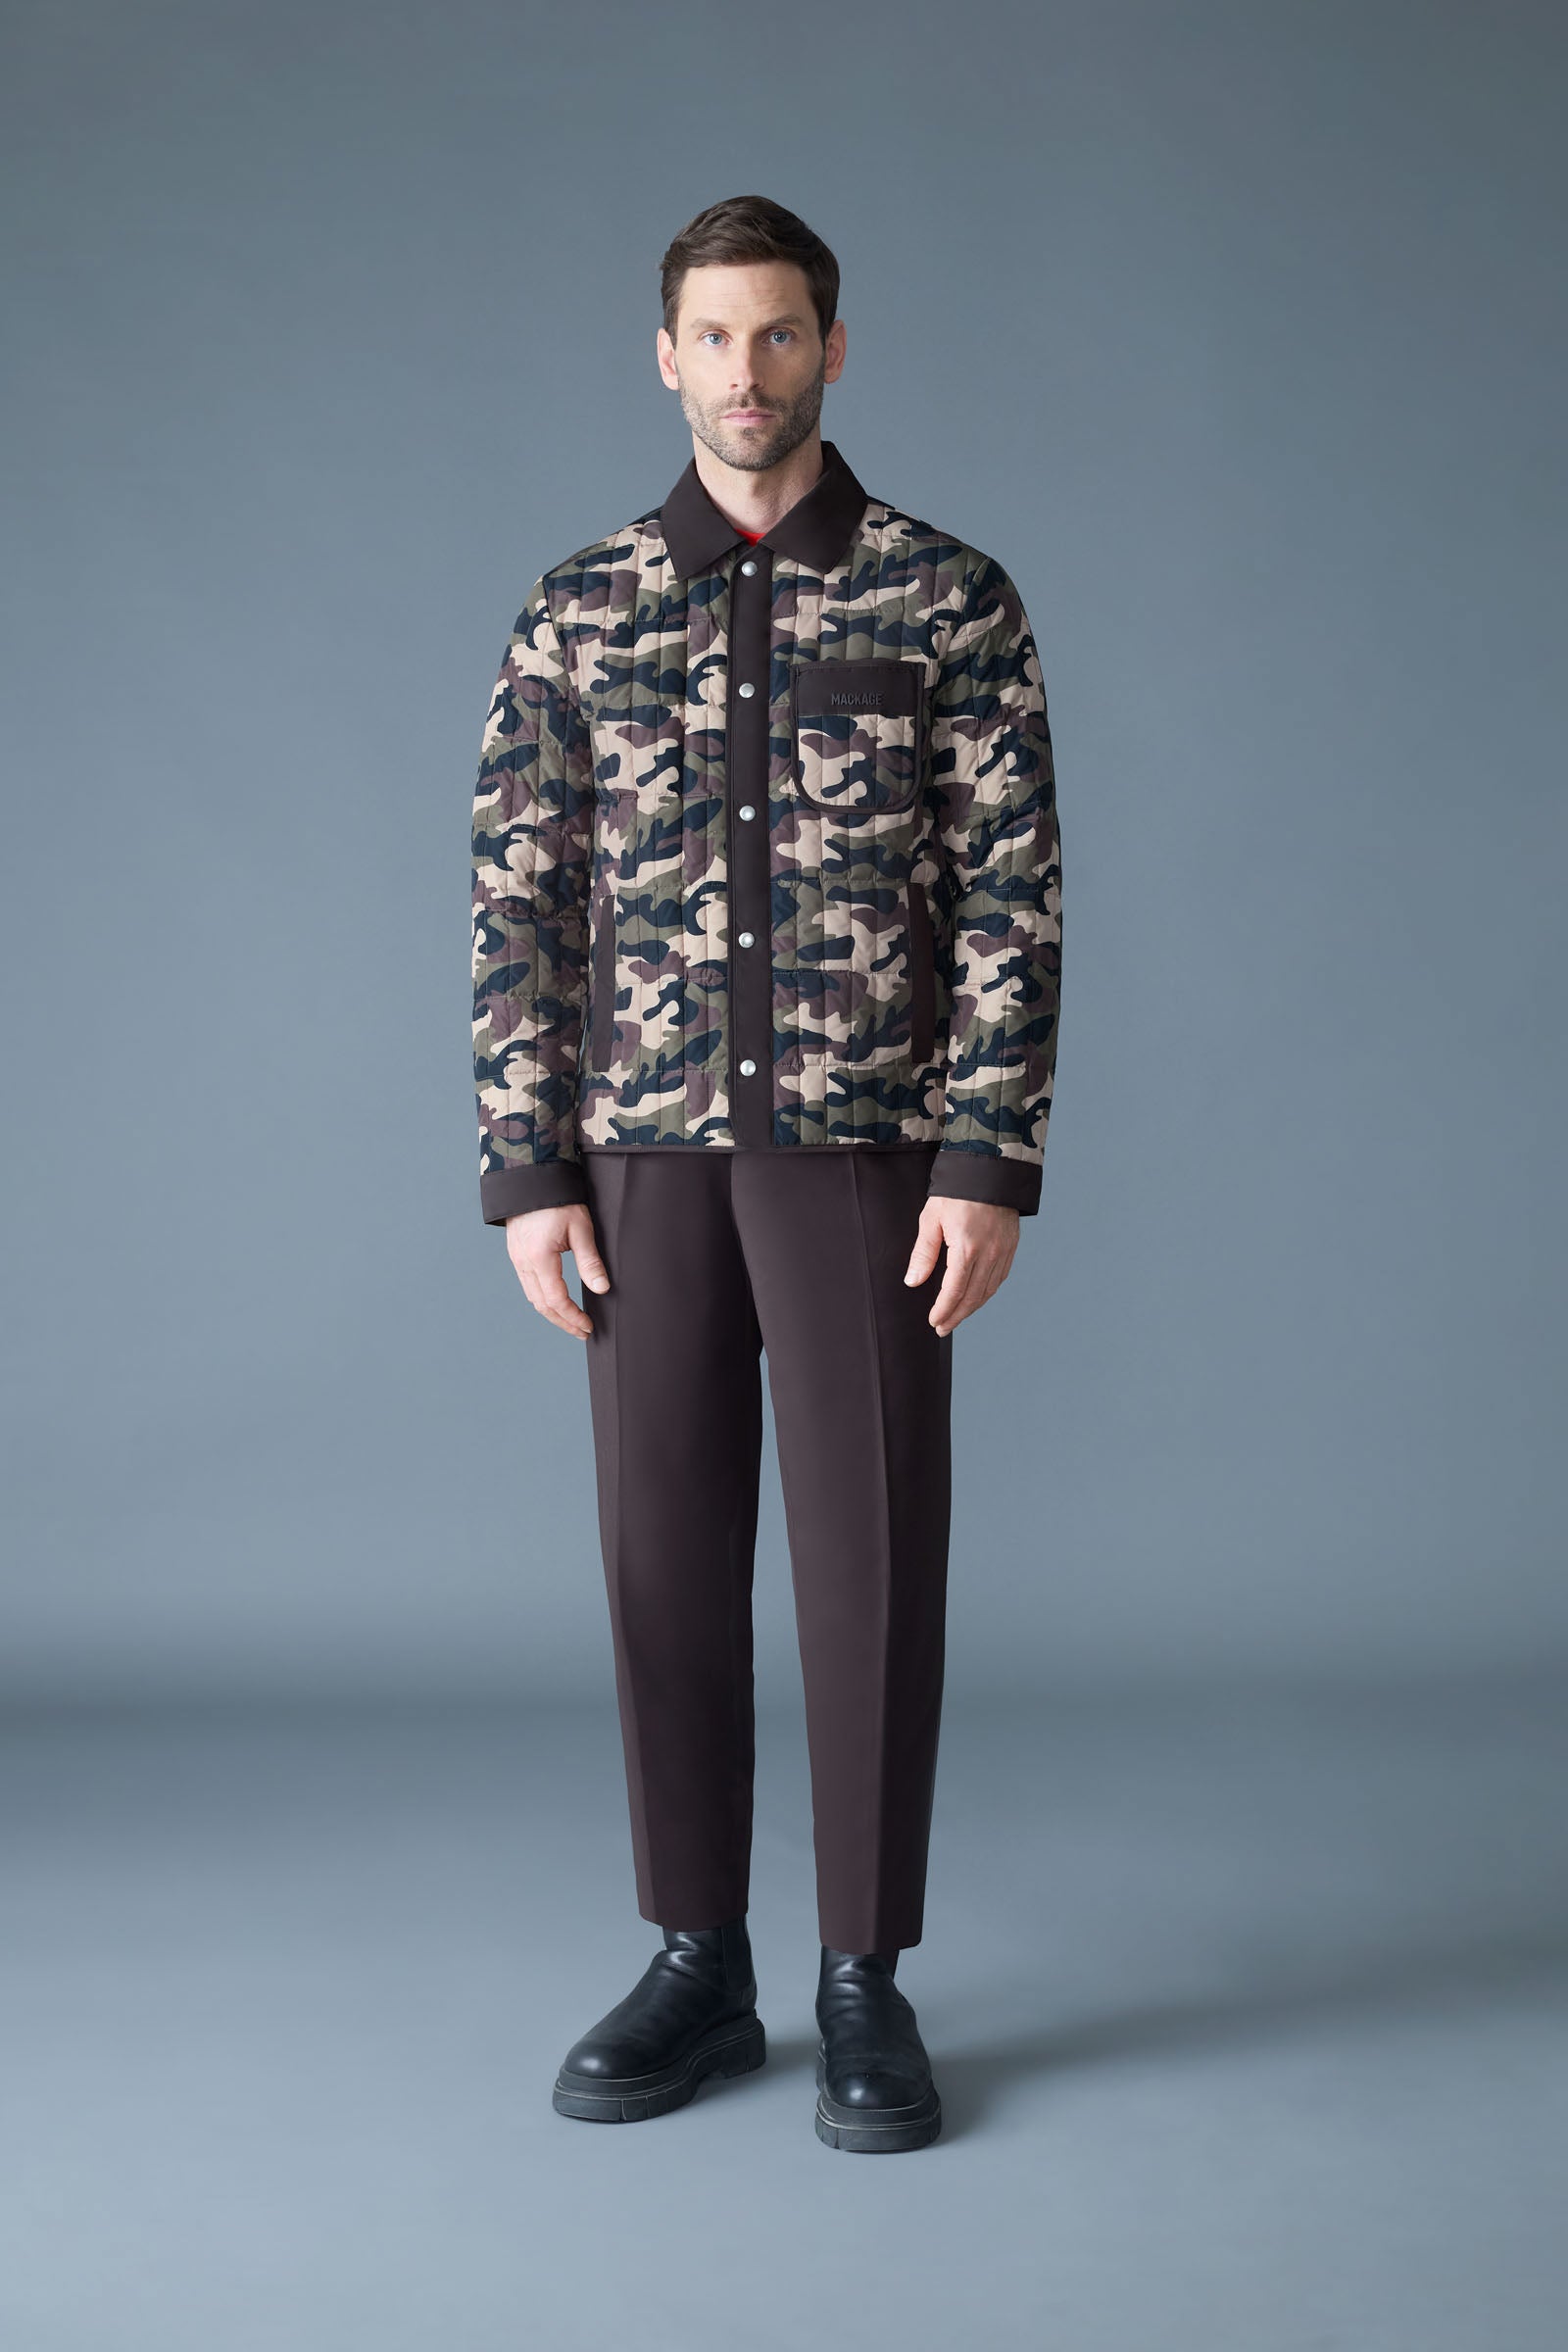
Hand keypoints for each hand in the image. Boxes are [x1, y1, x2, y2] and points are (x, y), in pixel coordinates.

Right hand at [504, 1201, 610, 1338]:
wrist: (532, 1177)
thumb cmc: (559, 1199)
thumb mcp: (580, 1228)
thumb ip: (590, 1261)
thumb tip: (602, 1288)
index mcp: (539, 1257)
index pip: (556, 1300)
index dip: (572, 1317)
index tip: (588, 1326)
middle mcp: (524, 1262)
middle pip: (542, 1305)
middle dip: (563, 1322)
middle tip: (582, 1331)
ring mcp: (517, 1258)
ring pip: (533, 1297)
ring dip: (552, 1313)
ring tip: (571, 1321)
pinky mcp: (516, 1253)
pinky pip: (528, 1284)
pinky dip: (543, 1299)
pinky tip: (556, 1300)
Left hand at [904, 1196, 1019, 1334]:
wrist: (989, 1169)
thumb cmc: (955, 1191)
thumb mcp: (931, 1218)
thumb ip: (923, 1253)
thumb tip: (913, 1282)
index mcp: (966, 1248)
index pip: (954, 1291)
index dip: (943, 1310)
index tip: (934, 1322)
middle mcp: (989, 1253)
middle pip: (972, 1296)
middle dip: (957, 1315)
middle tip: (942, 1327)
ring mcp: (1003, 1251)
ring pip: (988, 1290)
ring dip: (972, 1307)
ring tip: (957, 1316)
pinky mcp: (1011, 1246)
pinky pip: (1000, 1278)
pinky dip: (987, 1292)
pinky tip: (976, 1297)